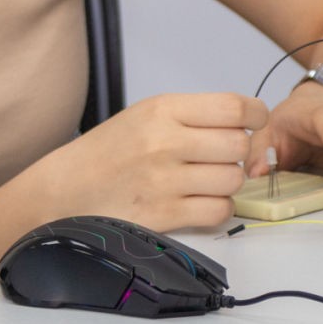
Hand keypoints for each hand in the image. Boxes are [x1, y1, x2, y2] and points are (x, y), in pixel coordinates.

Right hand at [27, 92, 268, 231]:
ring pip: (233, 180)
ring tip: (207, 179)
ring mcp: (165, 181)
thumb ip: (194, 115)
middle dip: (240, 152)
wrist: (66, 189)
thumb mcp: (147, 114)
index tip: (254, 123)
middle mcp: (165, 142)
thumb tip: (246, 122)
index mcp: (162, 109)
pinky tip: (201, 200)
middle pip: (239, 146)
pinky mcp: (164, 215)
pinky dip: (218, 207)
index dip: (256, 116)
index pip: (234, 108)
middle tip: (225, 156)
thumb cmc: (110, 150)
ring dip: (229, 181)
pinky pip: (218, 211)